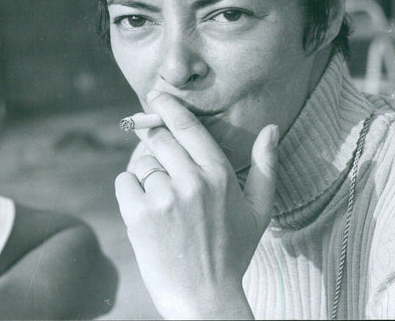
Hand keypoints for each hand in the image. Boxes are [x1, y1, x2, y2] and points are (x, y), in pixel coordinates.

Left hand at [115, 91, 279, 318]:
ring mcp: (165, 197)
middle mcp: (192, 181)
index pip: (188, 127)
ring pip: (140, 164)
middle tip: (154, 156)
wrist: (204, 299)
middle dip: (152, 142)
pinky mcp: (140, 215)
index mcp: (220, 175)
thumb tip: (271, 128)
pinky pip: (123, 183)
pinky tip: (145, 211)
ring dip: (144, 176)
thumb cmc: (232, 254)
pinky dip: (128, 191)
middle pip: (159, 139)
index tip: (155, 95)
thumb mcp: (259, 211)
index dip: (169, 107)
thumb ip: (266, 166)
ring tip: (159, 202)